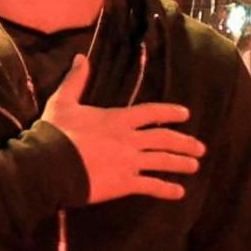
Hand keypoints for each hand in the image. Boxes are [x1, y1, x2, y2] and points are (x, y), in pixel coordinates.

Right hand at [40, 53, 201, 204]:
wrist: (50, 164)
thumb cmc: (56, 133)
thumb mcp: (63, 101)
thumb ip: (76, 80)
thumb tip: (81, 57)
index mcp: (118, 119)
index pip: (151, 112)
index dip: (170, 112)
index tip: (186, 114)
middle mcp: (129, 139)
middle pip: (164, 138)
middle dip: (184, 142)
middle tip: (200, 147)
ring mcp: (130, 162)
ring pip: (163, 161)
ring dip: (181, 163)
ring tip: (195, 166)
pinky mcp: (125, 183)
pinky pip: (151, 186)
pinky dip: (167, 189)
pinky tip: (180, 192)